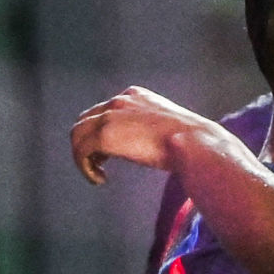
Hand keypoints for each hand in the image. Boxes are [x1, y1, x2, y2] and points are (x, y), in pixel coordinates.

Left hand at [71, 86, 215, 184]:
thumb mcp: (169, 124)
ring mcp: (109, 117)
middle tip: (102, 162)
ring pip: (78, 135)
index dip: (103, 130)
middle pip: (86, 120)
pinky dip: (85, 167)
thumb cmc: (192, 140)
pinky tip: (99, 179)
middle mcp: (119, 101)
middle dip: (89, 142)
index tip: (112, 150)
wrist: (195, 142)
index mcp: (135, 95)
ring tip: (97, 173)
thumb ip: (154, 127)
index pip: (105, 109)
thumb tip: (156, 145)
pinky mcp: (104, 135)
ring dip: (83, 156)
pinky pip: (80, 152)